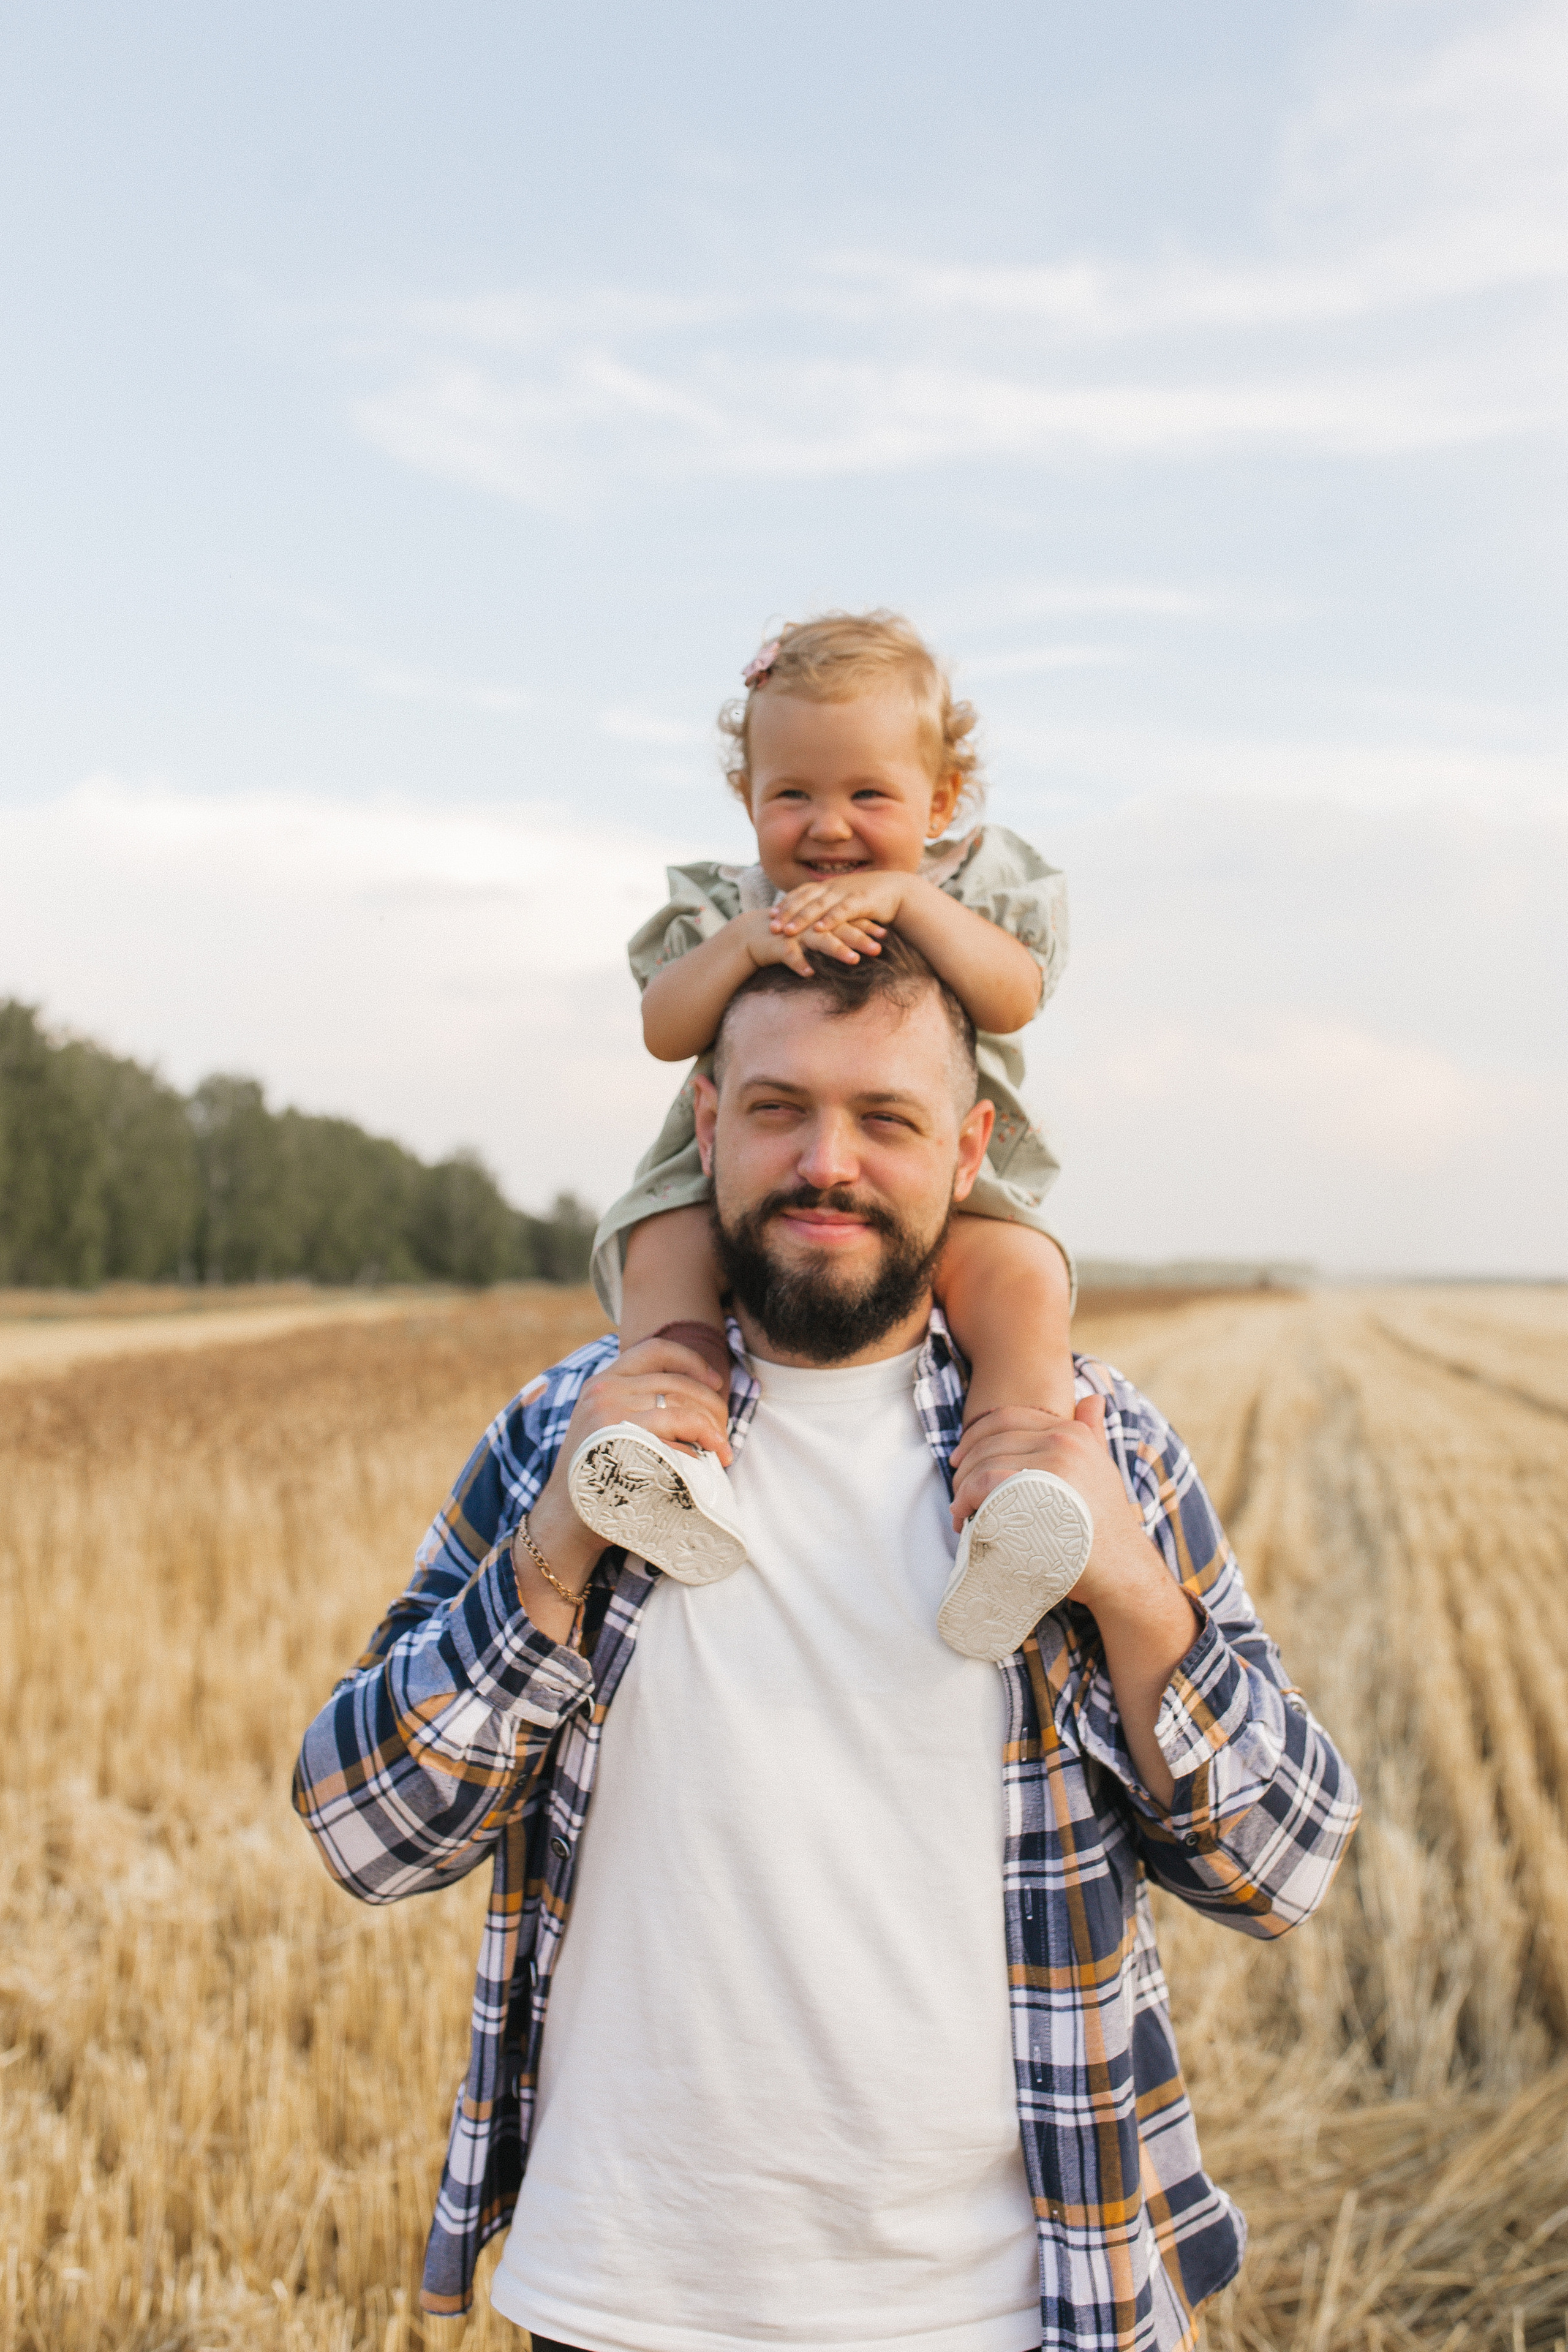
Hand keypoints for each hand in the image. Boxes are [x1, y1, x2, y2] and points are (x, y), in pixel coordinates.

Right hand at [520, 1338, 732, 1636]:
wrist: (565, 1516)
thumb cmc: (596, 1470)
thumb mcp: (604, 1420)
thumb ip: (635, 1399)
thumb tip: (697, 1393)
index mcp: (603, 1380)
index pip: (657, 1349)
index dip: (694, 1361)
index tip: (716, 1382)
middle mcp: (606, 1392)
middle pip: (679, 1384)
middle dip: (713, 1407)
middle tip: (724, 1432)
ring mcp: (613, 1418)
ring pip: (683, 1411)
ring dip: (712, 1432)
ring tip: (722, 1452)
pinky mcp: (624, 1447)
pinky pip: (677, 1444)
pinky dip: (697, 1454)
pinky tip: (702, 1467)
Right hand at [736, 906, 868, 976]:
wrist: (755, 935)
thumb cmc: (791, 937)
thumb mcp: (816, 935)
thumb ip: (836, 936)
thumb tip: (862, 943)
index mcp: (823, 921)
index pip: (849, 921)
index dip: (867, 927)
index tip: (885, 934)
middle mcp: (812, 925)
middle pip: (840, 930)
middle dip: (860, 939)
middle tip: (879, 948)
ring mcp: (797, 935)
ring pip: (819, 941)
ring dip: (837, 950)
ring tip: (853, 960)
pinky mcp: (780, 946)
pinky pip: (791, 956)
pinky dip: (799, 964)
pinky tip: (809, 973)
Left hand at [771, 870, 914, 948]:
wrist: (901, 891)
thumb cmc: (872, 899)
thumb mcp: (846, 901)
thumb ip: (831, 907)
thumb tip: (815, 920)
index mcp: (830, 886)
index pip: (802, 893)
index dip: (786, 903)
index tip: (770, 915)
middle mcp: (835, 887)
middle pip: (805, 899)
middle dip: (787, 912)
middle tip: (771, 927)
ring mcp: (847, 893)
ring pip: (819, 905)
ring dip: (802, 918)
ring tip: (788, 931)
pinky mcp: (862, 901)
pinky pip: (842, 911)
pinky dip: (829, 920)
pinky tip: (819, 930)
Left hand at [949, 1396, 1147, 1574]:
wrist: (1120, 1568)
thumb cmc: (1103, 1526)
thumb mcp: (1101, 1469)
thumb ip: (1092, 1432)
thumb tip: (1093, 1399)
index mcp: (1073, 1432)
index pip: (1006, 1417)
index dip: (975, 1435)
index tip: (960, 1458)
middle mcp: (1062, 1441)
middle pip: (989, 1441)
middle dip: (965, 1466)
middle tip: (958, 1492)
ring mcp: (1049, 1464)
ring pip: (982, 1463)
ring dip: (962, 1487)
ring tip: (961, 1510)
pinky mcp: (1034, 1490)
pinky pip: (983, 1483)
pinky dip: (965, 1499)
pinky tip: (965, 1516)